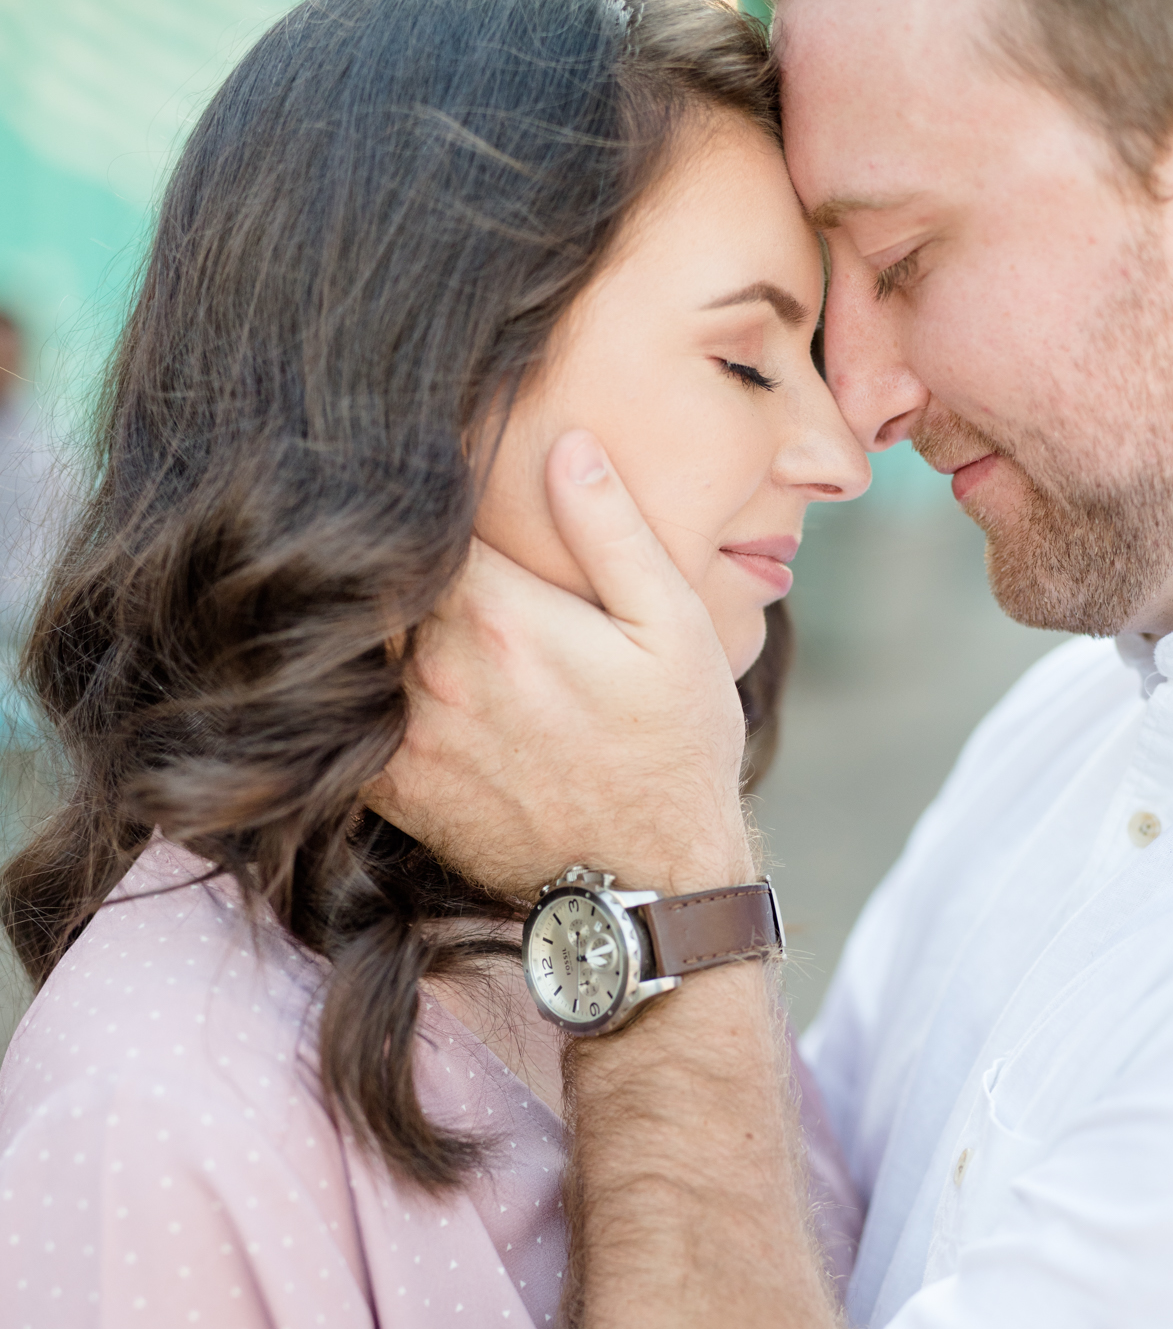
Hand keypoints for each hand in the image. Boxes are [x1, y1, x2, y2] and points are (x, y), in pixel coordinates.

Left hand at [366, 432, 751, 899]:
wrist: (651, 885)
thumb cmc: (674, 749)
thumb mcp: (674, 628)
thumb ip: (613, 531)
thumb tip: (565, 444)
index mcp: (498, 615)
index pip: (421, 518)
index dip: (412, 479)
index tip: (404, 454)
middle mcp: (434, 672)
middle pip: (370, 577)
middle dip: (375, 545)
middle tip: (359, 506)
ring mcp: (407, 735)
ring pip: (347, 645)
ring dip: (355, 613)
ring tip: (343, 576)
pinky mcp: (395, 787)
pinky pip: (342, 718)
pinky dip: (345, 687)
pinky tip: (354, 667)